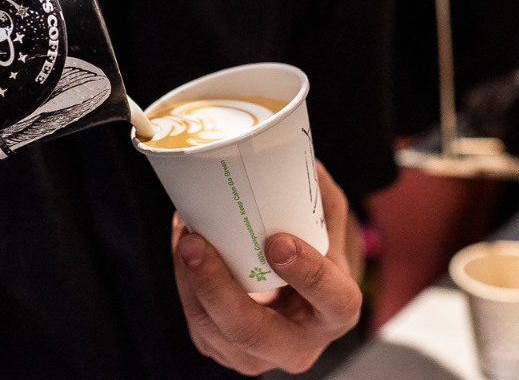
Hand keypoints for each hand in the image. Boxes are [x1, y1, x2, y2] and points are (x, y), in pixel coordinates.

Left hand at [171, 161, 362, 374]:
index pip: (332, 299)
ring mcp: (257, 357)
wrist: (297, 308)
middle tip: (195, 243)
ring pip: (213, 330)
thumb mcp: (329, 235)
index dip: (308, 274)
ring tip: (183, 234)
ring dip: (189, 282)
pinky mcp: (224, 352)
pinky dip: (184, 284)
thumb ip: (321, 202)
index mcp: (337, 313)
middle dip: (216, 287)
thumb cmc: (316, 263)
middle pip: (252, 331)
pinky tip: (181, 246)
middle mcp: (299, 347)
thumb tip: (304, 161)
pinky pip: (197, 324)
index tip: (277, 241)